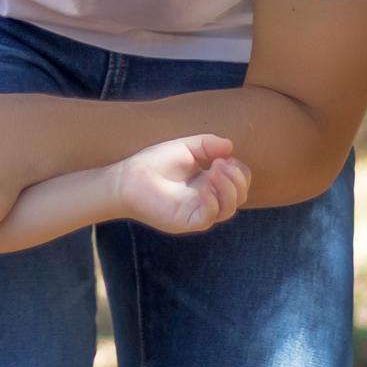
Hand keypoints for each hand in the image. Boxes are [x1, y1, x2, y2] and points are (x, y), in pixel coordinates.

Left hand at [113, 135, 250, 234]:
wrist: (126, 177)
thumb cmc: (153, 163)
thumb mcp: (184, 148)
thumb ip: (207, 145)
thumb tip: (230, 146)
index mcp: (208, 183)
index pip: (238, 183)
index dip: (239, 171)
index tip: (225, 157)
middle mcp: (206, 199)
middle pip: (239, 197)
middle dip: (237, 179)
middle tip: (221, 163)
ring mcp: (197, 212)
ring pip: (228, 210)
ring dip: (228, 189)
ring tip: (215, 171)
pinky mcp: (185, 221)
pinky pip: (208, 217)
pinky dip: (212, 202)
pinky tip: (204, 186)